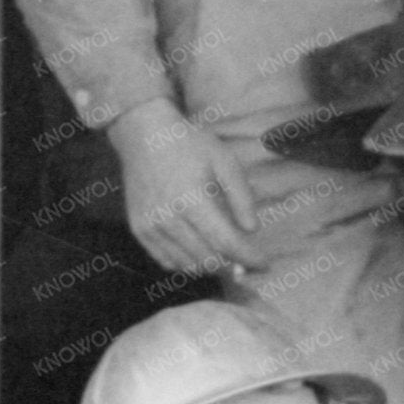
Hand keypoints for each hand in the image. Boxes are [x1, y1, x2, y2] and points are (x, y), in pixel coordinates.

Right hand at [110, 99, 263, 275]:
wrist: (145, 137)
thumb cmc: (190, 145)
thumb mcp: (226, 162)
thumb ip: (242, 197)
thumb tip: (252, 230)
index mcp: (192, 200)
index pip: (224, 243)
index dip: (248, 258)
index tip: (265, 264)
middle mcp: (168, 218)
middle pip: (206, 259)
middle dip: (232, 266)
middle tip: (248, 263)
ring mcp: (150, 227)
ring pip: (186, 266)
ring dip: (210, 267)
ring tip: (226, 258)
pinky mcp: (139, 230)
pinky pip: (166, 261)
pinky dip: (187, 264)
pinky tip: (200, 253)